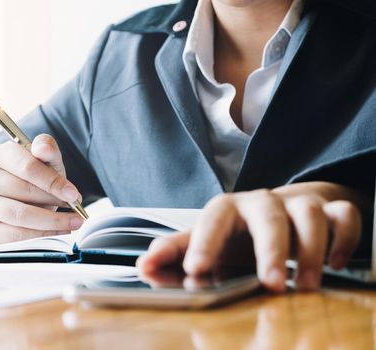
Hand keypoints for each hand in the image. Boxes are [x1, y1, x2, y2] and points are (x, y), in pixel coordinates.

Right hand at [0, 134, 84, 242]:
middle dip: (55, 201)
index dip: (53, 182)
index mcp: (1, 155)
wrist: (21, 199)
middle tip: (76, 209)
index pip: (27, 167)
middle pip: (25, 191)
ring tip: (73, 222)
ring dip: (52, 221)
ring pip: (20, 215)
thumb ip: (48, 149)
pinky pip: (15, 235)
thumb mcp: (47, 160)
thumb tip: (43, 149)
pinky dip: (41, 235)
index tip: (73, 194)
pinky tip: (58, 232)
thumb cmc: (36, 178)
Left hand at [137, 182, 364, 291]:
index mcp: (229, 210)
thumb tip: (143, 265)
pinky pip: (344, 217)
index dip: (204, 241)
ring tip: (303, 285)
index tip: (195, 270)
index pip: (214, 216)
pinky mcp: (331, 212)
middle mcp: (264, 204)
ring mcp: (299, 205)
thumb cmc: (240, 232)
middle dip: (269, 250)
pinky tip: (333, 265)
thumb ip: (177, 253)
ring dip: (309, 250)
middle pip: (268, 215)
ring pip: (309, 214)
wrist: (282, 210)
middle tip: (270, 285)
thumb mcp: (209, 241)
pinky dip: (343, 239)